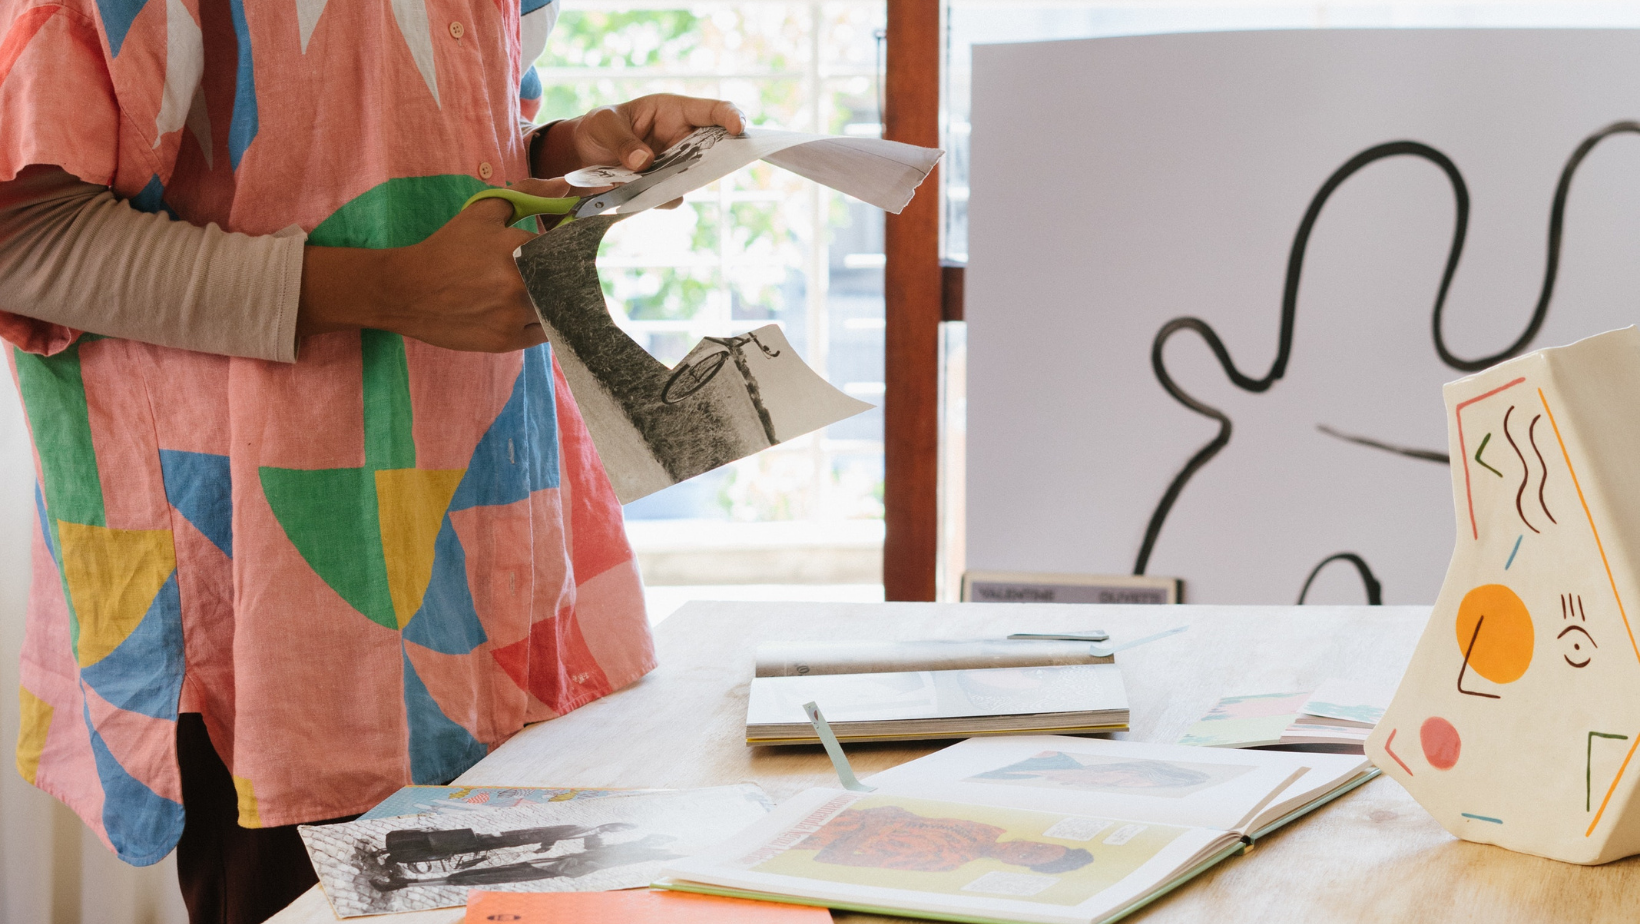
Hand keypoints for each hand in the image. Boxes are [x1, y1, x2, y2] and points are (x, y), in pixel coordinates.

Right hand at [298, 178, 583, 351]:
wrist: (407, 290)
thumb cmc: (448, 249)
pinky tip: (534, 310)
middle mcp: (521, 285)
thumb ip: (526, 195)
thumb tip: (564, 185)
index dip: (577, 252)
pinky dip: (544, 322)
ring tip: (547, 293)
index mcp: (519, 249)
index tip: (580, 252)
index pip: (568, 251)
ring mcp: (514, 317)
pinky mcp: (506, 341)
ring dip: (558, 303)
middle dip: (570, 280)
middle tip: (565, 276)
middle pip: (569, 285)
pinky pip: (543, 334)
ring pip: (558, 312)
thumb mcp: (482, 214)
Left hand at [533, 94, 745, 177]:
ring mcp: (677, 165)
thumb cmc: (599, 128)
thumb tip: (644, 162)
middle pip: (715, 147)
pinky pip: (673, 197)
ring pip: (696, 177)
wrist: (584, 155)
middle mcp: (682, 138)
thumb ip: (622, 141)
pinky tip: (635, 192)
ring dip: (680, 181)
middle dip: (719, 157)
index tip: (739, 128)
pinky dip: (659, 198)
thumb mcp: (604, 125)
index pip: (710, 111)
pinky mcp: (666, 187)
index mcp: (674, 111)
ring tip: (650, 179)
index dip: (729, 116)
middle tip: (708, 165)